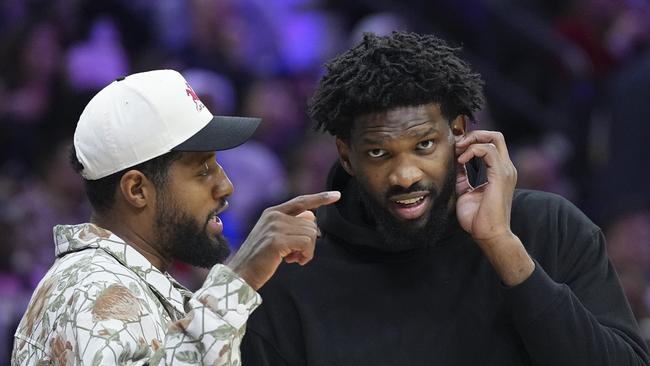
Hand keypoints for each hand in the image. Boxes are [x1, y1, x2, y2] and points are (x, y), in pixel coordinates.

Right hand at [227, 191, 340, 289]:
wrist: (241, 274)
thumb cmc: (260, 258)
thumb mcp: (275, 236)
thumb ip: (291, 225)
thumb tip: (312, 217)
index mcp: (272, 212)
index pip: (302, 201)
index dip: (320, 198)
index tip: (337, 195)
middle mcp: (274, 215)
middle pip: (311, 223)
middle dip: (309, 242)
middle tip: (295, 255)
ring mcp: (275, 226)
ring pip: (311, 234)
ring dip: (307, 251)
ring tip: (293, 258)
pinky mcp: (277, 240)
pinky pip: (306, 244)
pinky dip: (306, 255)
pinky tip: (295, 261)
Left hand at [455, 130, 532, 285]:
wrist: (488, 234)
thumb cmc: (477, 217)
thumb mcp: (465, 190)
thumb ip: (463, 174)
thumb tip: (454, 160)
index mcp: (499, 171)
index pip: (490, 144)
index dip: (472, 141)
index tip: (455, 149)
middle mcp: (506, 168)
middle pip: (495, 136)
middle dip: (474, 135)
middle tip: (457, 144)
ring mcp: (505, 170)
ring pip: (494, 138)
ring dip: (471, 141)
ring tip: (458, 153)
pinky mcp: (500, 175)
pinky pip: (488, 151)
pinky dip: (472, 151)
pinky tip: (461, 161)